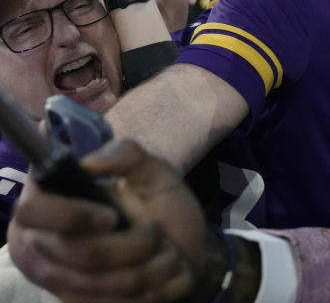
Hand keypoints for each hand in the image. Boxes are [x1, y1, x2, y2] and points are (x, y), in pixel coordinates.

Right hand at [8, 140, 206, 301]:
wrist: (181, 249)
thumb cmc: (160, 205)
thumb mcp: (154, 171)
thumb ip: (128, 155)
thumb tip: (89, 164)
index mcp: (50, 199)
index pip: (33, 211)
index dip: (72, 216)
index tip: (112, 217)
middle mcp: (43, 241)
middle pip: (79, 252)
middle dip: (135, 243)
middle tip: (156, 232)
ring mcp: (58, 279)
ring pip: (103, 284)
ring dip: (151, 267)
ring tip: (165, 253)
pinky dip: (150, 290)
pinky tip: (158, 275)